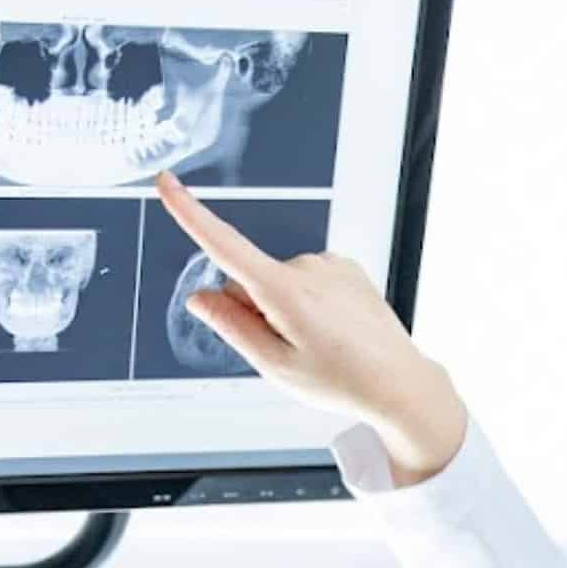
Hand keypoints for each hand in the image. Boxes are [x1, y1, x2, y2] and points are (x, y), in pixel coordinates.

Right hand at [152, 168, 453, 427]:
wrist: (399, 384)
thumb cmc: (341, 381)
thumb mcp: (275, 365)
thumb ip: (232, 327)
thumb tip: (200, 297)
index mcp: (284, 291)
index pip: (224, 246)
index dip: (190, 214)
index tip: (167, 183)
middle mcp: (307, 267)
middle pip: (250, 282)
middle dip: (256, 312)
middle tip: (291, 350)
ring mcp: (330, 264)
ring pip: (279, 283)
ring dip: (286, 310)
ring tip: (320, 346)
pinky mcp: (345, 267)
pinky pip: (307, 281)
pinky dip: (310, 303)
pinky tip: (334, 331)